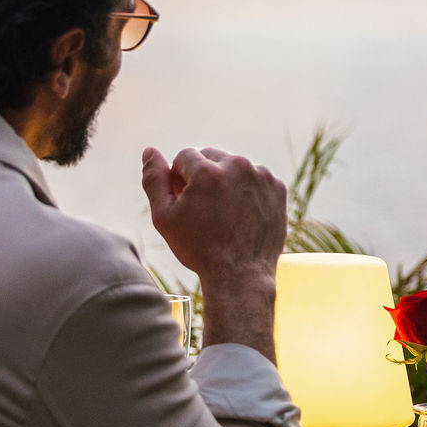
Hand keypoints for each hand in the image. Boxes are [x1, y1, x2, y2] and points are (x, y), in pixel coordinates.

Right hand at [141, 146, 285, 359]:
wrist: (241, 276)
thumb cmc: (199, 248)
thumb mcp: (165, 217)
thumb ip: (154, 180)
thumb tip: (149, 151)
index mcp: (208, 170)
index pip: (184, 156)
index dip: (179, 180)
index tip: (185, 202)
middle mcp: (238, 166)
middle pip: (210, 156)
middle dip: (202, 175)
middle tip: (203, 208)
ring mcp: (261, 176)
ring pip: (233, 166)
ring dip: (225, 180)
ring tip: (223, 213)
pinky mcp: (277, 187)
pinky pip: (255, 178)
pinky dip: (247, 190)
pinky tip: (241, 215)